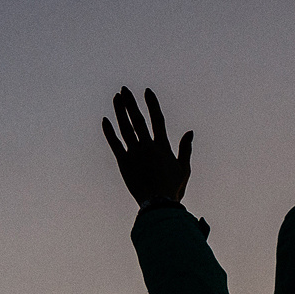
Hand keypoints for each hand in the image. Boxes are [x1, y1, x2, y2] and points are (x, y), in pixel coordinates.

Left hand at [102, 87, 191, 206]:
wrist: (158, 204)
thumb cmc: (173, 188)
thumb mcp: (184, 168)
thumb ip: (185, 148)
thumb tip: (189, 132)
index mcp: (162, 146)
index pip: (157, 119)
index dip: (152, 104)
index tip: (147, 91)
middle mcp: (147, 146)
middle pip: (137, 119)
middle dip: (131, 103)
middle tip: (124, 89)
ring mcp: (134, 153)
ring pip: (125, 128)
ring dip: (120, 112)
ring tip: (116, 98)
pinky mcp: (123, 162)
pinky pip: (114, 144)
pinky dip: (109, 132)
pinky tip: (105, 120)